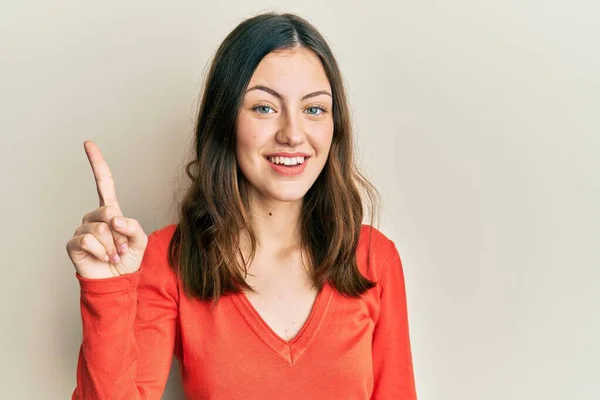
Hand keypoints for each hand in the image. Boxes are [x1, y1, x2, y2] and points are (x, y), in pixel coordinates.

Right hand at [66, 140, 147, 278]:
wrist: (116, 281)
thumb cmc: (127, 259)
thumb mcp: (140, 241)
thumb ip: (133, 227)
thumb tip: (114, 218)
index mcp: (111, 211)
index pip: (103, 182)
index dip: (96, 163)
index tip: (88, 143)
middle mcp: (95, 217)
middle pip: (107, 212)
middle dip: (120, 234)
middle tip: (122, 249)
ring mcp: (83, 229)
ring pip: (100, 229)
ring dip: (112, 247)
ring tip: (113, 256)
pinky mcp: (74, 243)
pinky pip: (89, 240)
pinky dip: (102, 252)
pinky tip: (103, 259)